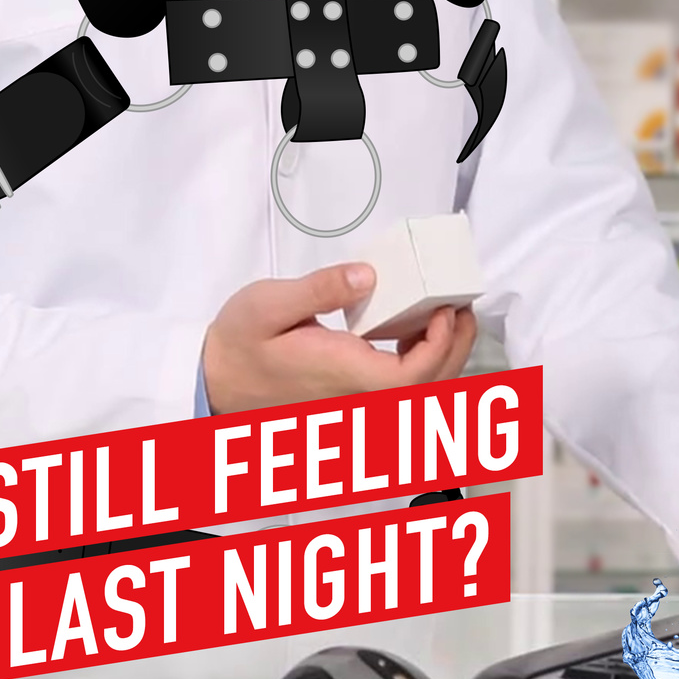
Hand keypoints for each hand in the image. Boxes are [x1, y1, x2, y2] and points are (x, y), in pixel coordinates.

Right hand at [201, 261, 476, 414]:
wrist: (214, 384)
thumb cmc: (238, 344)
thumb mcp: (268, 303)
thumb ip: (319, 289)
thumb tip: (367, 275)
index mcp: (342, 374)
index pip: (412, 378)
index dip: (440, 346)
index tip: (446, 310)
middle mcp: (356, 396)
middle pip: (426, 389)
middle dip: (455, 350)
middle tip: (464, 307)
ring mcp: (355, 403)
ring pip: (416, 395)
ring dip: (442, 359)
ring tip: (447, 317)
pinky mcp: (351, 400)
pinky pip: (398, 392)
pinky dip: (419, 367)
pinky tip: (411, 336)